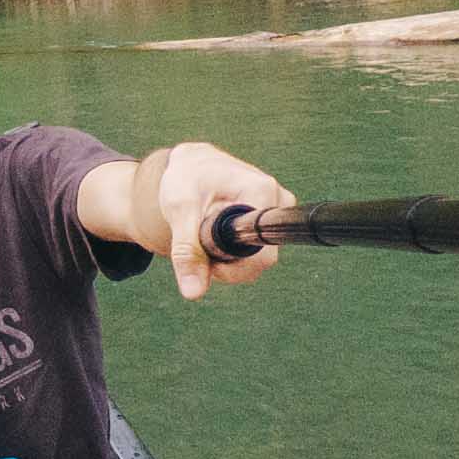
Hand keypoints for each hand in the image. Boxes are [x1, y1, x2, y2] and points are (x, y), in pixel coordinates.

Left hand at [158, 142, 292, 300]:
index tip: (209, 260)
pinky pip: (255, 251)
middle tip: (199, 247)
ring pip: (257, 259)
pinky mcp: (268, 221)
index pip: (263, 252)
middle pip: (261, 260)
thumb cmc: (185, 179)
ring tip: (204, 237)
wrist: (189, 165)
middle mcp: (278, 201)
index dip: (235, 267)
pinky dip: (231, 253)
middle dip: (227, 264)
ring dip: (227, 259)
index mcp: (262, 192)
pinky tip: (214, 238)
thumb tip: (193, 294)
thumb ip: (187, 252)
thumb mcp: (180, 212)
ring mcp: (276, 211)